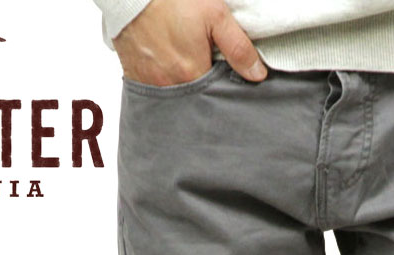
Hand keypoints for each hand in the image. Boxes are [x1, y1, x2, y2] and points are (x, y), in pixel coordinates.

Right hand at [114, 0, 266, 85]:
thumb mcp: (214, 15)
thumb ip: (238, 47)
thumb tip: (258, 75)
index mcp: (192, 74)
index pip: (218, 96)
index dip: (225, 87)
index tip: (227, 75)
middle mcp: (171, 86)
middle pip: (197, 100)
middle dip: (205, 90)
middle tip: (205, 66)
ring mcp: (151, 84)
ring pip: (177, 97)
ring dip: (186, 88)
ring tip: (187, 67)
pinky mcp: (136, 78)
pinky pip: (156, 92)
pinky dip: (165, 85)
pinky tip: (169, 69)